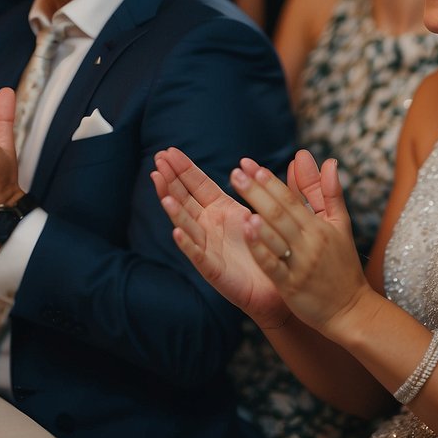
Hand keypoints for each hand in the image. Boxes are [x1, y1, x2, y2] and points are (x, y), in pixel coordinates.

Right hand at [152, 148, 291, 329]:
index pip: (198, 185)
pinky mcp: (215, 270)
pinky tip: (178, 231)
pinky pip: (199, 256)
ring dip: (174, 208)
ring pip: (187, 224)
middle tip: (157, 160)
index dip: (183, 169)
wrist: (280, 286)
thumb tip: (254, 160)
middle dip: (171, 180)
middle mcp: (210, 226)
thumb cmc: (272, 247)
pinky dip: (188, 243)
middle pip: (185, 199)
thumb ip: (262, 187)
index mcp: (221, 210)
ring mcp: (209, 247)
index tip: (168, 151)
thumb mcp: (267, 211)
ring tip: (162, 190)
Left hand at [232, 149, 372, 339]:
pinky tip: (247, 232)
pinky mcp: (291, 286)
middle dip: (257, 190)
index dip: (271, 181)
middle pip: (280, 212)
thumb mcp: (340, 226)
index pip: (292, 199)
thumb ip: (329, 193)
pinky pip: (273, 264)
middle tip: (236, 172)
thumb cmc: (342, 266)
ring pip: (277, 235)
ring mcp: (300, 264)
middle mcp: (309, 242)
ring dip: (258, 215)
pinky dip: (260, 248)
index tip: (252, 165)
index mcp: (319, 227)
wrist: (351, 309)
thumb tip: (327, 161)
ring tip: (240, 197)